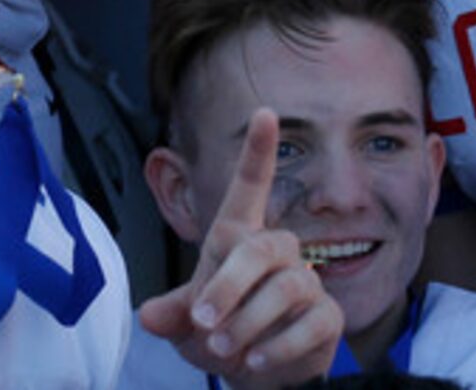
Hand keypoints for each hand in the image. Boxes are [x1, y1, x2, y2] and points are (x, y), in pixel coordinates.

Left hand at [138, 110, 344, 385]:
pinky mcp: (327, 317)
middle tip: (203, 322)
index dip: (258, 152)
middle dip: (229, 285)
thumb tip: (147, 316)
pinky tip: (257, 361)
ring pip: (287, 287)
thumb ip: (172, 314)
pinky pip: (312, 323)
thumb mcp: (187, 324)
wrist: (255, 374)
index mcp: (239, 239)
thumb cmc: (220, 333)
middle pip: (261, 247)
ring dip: (249, 321)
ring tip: (225, 348)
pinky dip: (280, 346)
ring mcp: (307, 282)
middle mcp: (278, 252)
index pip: (250, 188)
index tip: (264, 112)